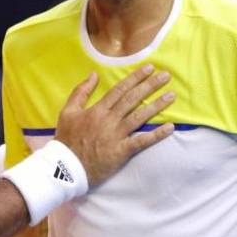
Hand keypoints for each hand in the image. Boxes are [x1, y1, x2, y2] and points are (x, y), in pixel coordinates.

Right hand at [55, 65, 174, 186]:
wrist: (65, 167)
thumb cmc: (67, 139)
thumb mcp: (67, 111)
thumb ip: (80, 92)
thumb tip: (93, 75)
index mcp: (97, 109)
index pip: (120, 89)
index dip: (135, 78)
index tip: (149, 68)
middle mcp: (109, 119)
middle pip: (132, 99)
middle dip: (150, 85)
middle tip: (165, 76)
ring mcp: (116, 135)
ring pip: (140, 117)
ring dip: (157, 105)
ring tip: (171, 95)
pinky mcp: (122, 151)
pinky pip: (142, 141)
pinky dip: (156, 135)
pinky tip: (169, 127)